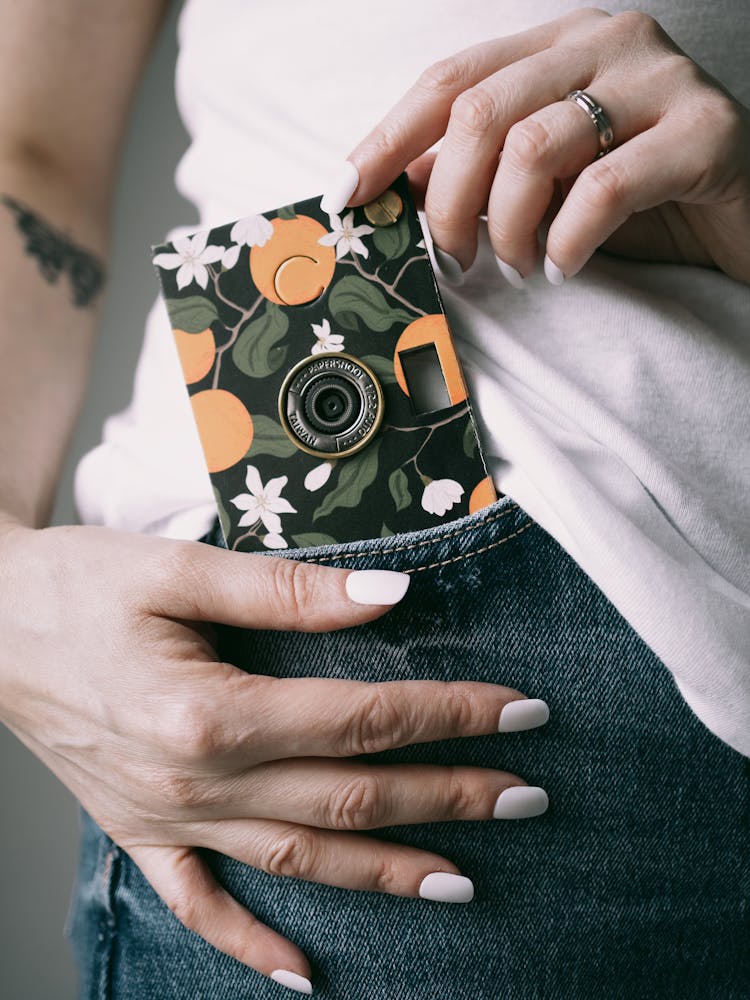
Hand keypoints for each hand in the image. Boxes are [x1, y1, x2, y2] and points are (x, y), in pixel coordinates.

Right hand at [0, 521, 547, 989]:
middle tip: (529, 794)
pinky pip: (200, 907)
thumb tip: (391, 594)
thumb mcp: (179, 569)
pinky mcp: (138, 833)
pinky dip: (250, 946)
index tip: (521, 709)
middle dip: (449, 795)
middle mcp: (195, 781)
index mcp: (210, 711)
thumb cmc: (77, 587)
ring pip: (299, 858)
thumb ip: (289, 591)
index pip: (365, 719)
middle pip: (350, 795)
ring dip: (386, 870)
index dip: (452, 713)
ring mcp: (166, 819)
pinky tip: (304, 980)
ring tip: (466, 879)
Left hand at [339, 7, 749, 284]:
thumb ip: (477, 173)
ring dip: (510, 229)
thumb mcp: (543, 184)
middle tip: (455, 258)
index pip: (450, 80)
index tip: (347, 197)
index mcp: (558, 46)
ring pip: (535, 147)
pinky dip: (569, 242)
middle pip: (481, 113)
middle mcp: (606, 43)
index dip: (388, 139)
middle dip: (448, 202)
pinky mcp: (705, 131)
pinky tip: (568, 268)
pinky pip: (604, 188)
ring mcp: (661, 79)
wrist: (743, 218)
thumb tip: (389, 191)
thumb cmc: (635, 203)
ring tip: (523, 268)